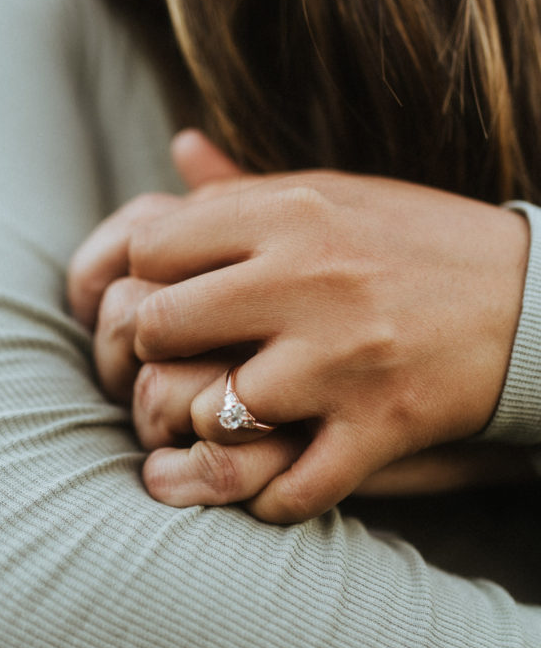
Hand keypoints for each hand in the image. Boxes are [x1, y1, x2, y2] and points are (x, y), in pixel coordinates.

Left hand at [120, 172, 527, 521]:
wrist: (534, 302)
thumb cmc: (419, 241)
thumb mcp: (336, 191)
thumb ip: (247, 184)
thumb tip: (179, 149)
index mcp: (291, 211)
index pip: (151, 246)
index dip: (144, 278)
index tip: (169, 296)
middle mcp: (307, 278)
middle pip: (159, 325)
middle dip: (157, 351)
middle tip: (184, 361)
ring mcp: (342, 357)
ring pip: (209, 411)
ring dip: (210, 426)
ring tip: (233, 419)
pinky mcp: (381, 425)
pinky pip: (290, 489)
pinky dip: (273, 498)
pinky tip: (280, 478)